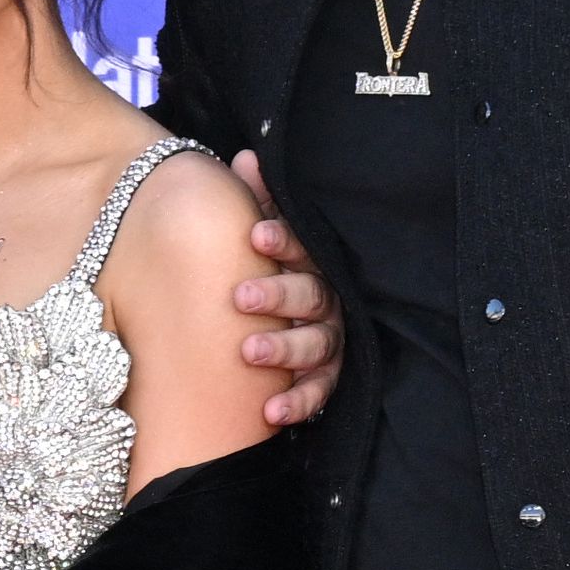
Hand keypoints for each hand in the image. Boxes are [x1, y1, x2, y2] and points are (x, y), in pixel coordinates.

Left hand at [230, 163, 342, 426]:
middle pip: (312, 294)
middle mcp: (327, 299)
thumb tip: (248, 158)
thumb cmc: (264, 269)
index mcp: (312, 260)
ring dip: (284, 348)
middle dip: (278, 294)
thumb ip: (257, 199)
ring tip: (248, 352)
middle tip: (240, 297)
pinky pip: (319, 391)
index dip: (284, 241)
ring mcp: (328, 339)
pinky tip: (271, 412)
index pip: (304, 246)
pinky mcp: (324, 377)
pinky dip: (298, 402)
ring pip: (316, 344)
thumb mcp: (260, 231)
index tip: (257, 237)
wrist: (268, 319)